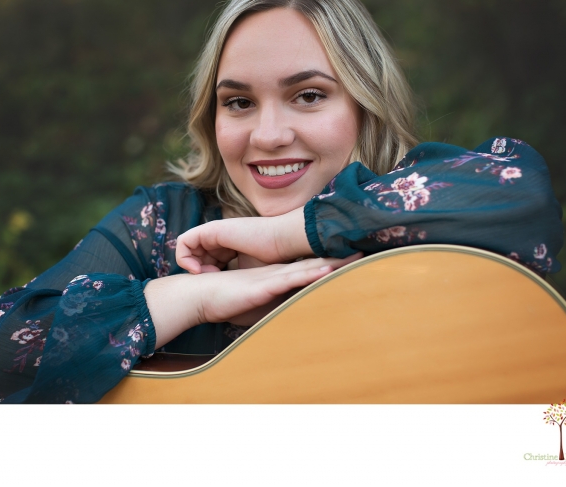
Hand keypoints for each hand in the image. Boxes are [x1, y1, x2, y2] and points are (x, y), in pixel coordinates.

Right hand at [144, 253, 362, 347]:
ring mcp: (273, 278)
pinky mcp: (265, 286)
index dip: (332, 262)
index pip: (310, 268)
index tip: (353, 258)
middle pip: (315, 264)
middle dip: (340, 257)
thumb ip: (273, 308)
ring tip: (356, 256)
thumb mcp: (256, 307)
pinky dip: (311, 275)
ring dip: (333, 263)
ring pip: (308, 268)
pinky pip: (292, 279)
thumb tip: (291, 316)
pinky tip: (327, 271)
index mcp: (278, 277)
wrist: (200, 296)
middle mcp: (279, 273)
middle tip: (365, 249)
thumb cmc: (226, 302)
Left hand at [176, 207, 313, 273]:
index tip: (214, 281)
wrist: (280, 240)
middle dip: (196, 269)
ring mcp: (213, 231)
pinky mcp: (209, 229)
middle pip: (195, 254)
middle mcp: (218, 235)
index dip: (205, 271)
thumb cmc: (271, 259)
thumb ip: (234, 276)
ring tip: (203, 275)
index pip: (206, 258)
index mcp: (228, 243)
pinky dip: (184, 257)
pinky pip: (183, 242)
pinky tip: (197, 270)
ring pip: (187, 248)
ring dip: (190, 265)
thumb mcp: (247, 271)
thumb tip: (227, 293)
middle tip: (207, 280)